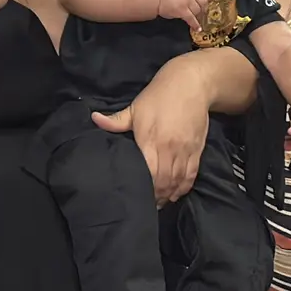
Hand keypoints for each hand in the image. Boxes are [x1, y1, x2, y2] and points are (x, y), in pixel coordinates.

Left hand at [91, 68, 209, 205]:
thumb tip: (94, 119)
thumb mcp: (135, 106)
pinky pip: (191, 175)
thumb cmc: (159, 95)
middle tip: (146, 205)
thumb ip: (116, 120)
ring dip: (168, 195)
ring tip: (159, 203)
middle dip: (155, 196)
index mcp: (150, 140)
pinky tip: (175, 194)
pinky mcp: (197, 150)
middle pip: (163, 181)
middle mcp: (169, 148)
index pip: (148, 172)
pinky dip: (183, 187)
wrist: (191, 84)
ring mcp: (185, 150)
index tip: (136, 196)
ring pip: (177, 181)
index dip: (144, 188)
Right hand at [158, 0, 211, 30]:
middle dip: (203, 7)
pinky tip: (197, 28)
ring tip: (194, 17)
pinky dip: (195, 24)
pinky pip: (192, 19)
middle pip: (204, 1)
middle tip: (201, 11)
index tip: (208, 0)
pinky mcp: (182, 10)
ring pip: (198, 10)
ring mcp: (187, 1)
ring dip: (197, 15)